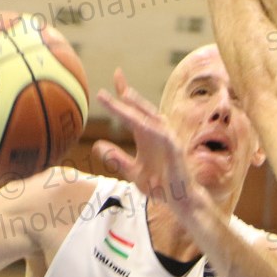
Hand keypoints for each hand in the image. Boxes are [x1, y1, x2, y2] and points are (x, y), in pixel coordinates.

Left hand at [94, 70, 201, 216]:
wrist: (180, 200)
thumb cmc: (159, 185)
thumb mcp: (132, 171)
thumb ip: (116, 158)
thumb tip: (96, 146)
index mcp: (146, 135)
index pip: (133, 112)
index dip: (123, 94)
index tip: (111, 80)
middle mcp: (157, 132)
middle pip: (141, 109)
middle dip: (128, 93)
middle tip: (115, 76)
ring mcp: (167, 139)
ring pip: (151, 118)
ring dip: (138, 106)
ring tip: (124, 95)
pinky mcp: (175, 148)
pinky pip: (162, 134)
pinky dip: (151, 126)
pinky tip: (139, 121)